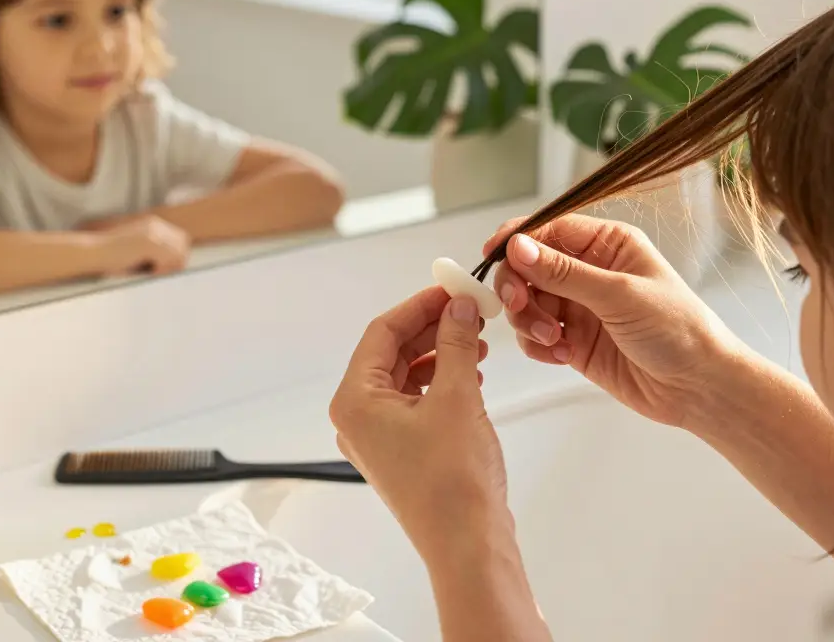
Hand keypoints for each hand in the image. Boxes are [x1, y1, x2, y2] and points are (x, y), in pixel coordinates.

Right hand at [95, 214, 190, 275]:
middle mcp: (155, 224)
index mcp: (153, 224)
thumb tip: (178, 262)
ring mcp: (152, 232)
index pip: (181, 239)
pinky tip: (148, 272)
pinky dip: (162, 270)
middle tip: (158, 272)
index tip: (162, 268)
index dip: (176, 257)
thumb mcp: (137, 250)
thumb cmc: (111, 257)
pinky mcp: (149, 242)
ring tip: (152, 272)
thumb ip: (156, 252)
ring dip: (169, 267)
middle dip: (176, 262)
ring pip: (178, 253)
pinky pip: (169, 259)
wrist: (92, 253)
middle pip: (183, 245)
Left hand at [329, 287, 508, 560]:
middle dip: (433, 329)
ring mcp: (377, 437)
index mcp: (355, 400)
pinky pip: (415, 402)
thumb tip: (458, 307)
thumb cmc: (454, 481)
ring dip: (441, 355)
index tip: (452, 289)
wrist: (467, 545)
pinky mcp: (400, 452)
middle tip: (470, 311)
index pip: (382, 332)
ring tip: (478, 343)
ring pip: (406, 377)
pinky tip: (471, 376)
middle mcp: (357, 417)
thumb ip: (455, 343)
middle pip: (392, 353)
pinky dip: (442, 383)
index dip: (419, 305)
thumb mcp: (457, 396)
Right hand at [485, 214, 743, 427]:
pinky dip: (537, 346)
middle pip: (528, 266)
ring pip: (526, 303)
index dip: (517, 240)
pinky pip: (534, 336)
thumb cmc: (678, 331)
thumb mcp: (619, 295)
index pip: (548, 228)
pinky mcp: (574, 341)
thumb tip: (518, 247)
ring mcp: (579, 307)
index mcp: (607, 245)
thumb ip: (564, 273)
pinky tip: (562, 355)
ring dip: (528, 321)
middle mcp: (589, 272)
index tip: (493, 254)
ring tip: (556, 339)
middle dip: (518, 287)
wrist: (698, 388)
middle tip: (519, 306)